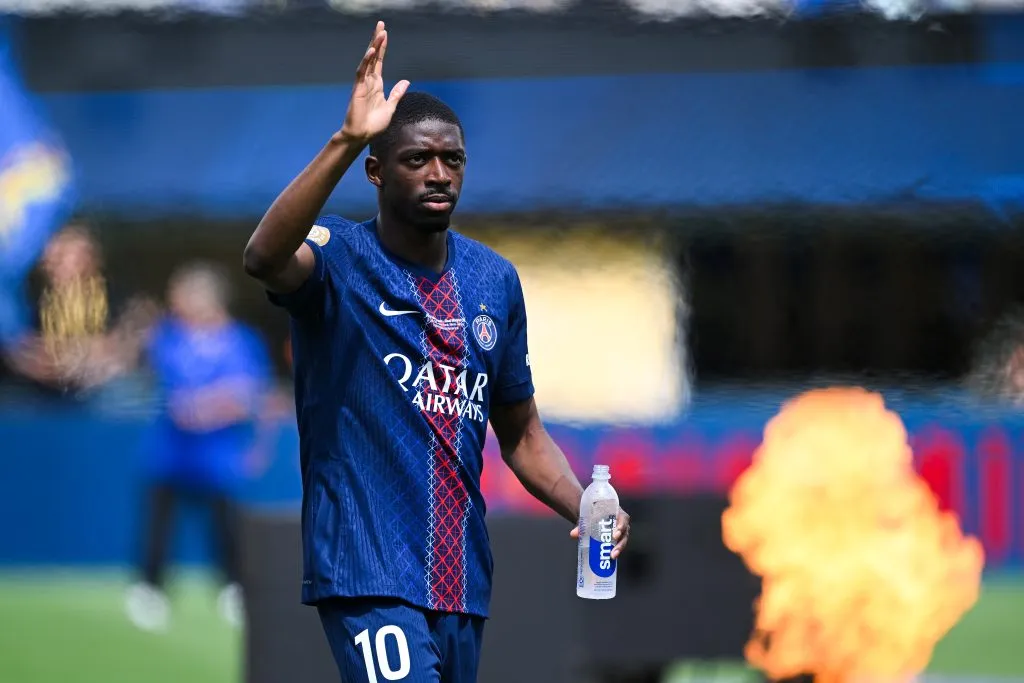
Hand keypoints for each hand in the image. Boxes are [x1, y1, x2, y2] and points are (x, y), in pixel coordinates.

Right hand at [339, 21, 409, 142]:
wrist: (362, 136)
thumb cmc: (374, 124)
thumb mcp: (391, 107)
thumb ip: (397, 94)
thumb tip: (406, 81)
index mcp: (377, 84)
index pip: (380, 62)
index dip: (383, 48)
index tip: (385, 34)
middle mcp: (369, 81)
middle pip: (374, 56)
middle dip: (377, 41)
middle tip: (381, 24)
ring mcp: (363, 84)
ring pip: (369, 61)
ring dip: (374, 47)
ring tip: (379, 33)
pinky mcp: (358, 89)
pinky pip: (362, 72)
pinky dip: (367, 61)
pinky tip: (372, 51)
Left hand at [570, 508, 630, 559]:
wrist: (590, 515)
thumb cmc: (592, 513)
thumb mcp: (587, 516)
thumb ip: (581, 525)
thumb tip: (574, 534)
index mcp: (616, 513)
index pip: (623, 519)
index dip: (621, 526)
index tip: (615, 534)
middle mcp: (620, 523)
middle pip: (624, 533)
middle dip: (620, 543)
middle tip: (614, 550)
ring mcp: (619, 532)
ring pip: (622, 541)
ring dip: (618, 549)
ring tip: (612, 556)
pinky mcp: (616, 539)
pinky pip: (617, 545)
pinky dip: (614, 551)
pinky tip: (610, 558)